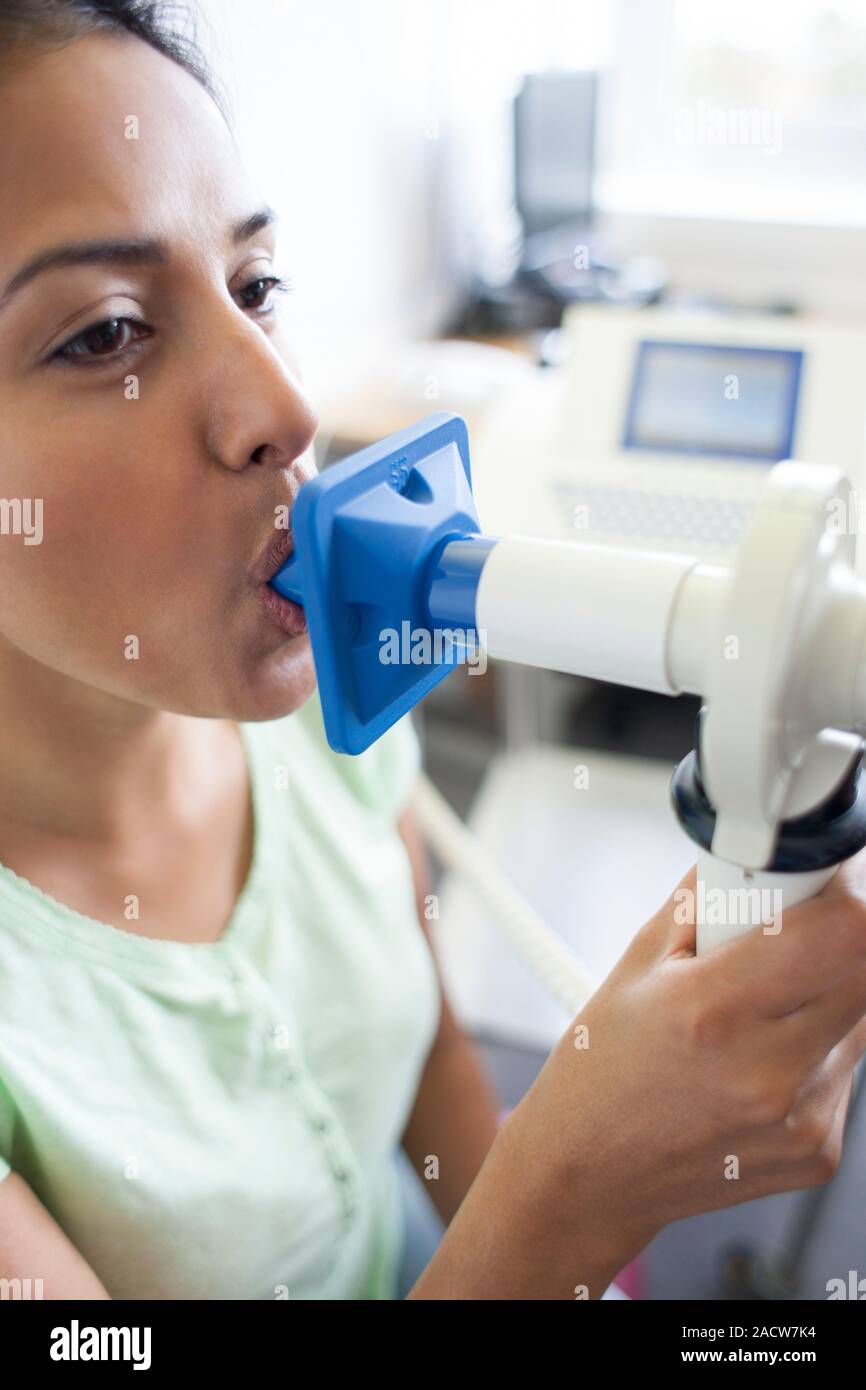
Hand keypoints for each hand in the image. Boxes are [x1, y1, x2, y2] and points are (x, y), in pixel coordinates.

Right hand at [503, 853, 865, 1292]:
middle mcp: (769, 1070)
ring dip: (825, 990)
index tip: (825, 876)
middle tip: (782, 936)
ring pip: (860, 1015)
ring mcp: (802, 1118)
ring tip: (755, 1009)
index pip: (848, 928)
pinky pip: (846, 1067)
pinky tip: (756, 1059)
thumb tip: (765, 852)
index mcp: (713, 1009)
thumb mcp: (637, 962)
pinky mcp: (821, 1151)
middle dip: (832, 934)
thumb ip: (709, 898)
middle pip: (865, 966)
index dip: (846, 888)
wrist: (588, 1177)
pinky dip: (816, 1046)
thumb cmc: (599, 1069)